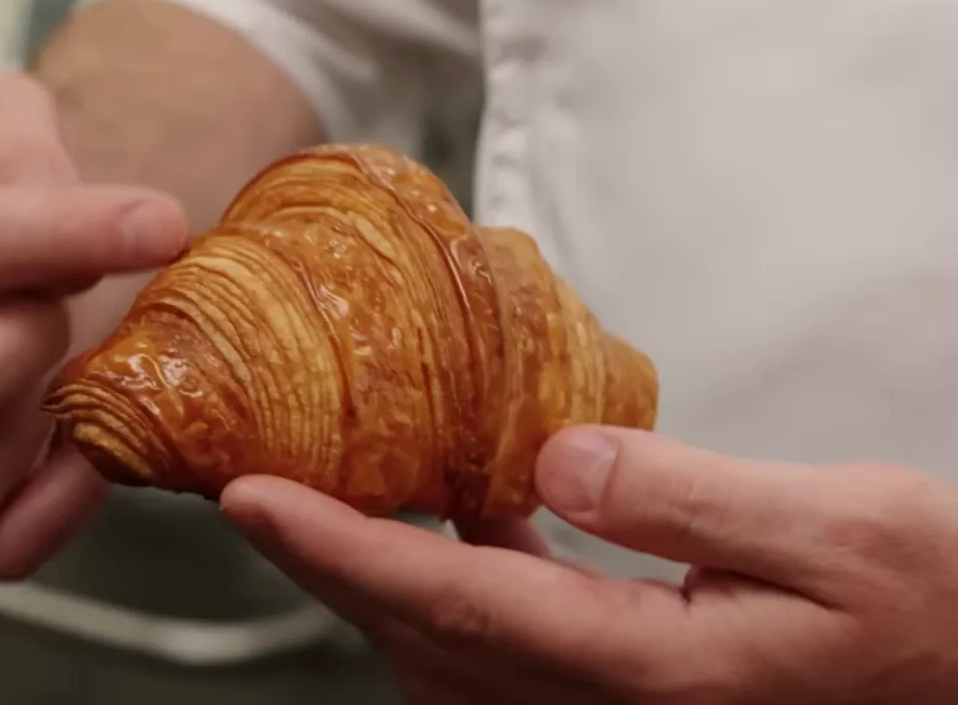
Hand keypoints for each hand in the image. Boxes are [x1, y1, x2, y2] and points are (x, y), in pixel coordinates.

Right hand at [0, 72, 186, 578]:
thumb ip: (21, 148)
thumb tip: (91, 227)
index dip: (61, 235)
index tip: (162, 224)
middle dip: (30, 339)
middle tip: (57, 304)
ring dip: (42, 415)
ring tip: (51, 361)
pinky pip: (8, 543)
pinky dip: (65, 493)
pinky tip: (73, 428)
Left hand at [223, 427, 957, 703]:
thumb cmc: (940, 613)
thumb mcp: (845, 533)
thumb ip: (689, 498)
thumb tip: (554, 457)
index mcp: (651, 671)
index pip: (451, 602)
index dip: (336, 547)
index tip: (250, 495)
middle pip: (420, 633)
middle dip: (322, 559)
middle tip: (249, 484)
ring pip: (443, 650)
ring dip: (373, 577)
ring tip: (324, 497)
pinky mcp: (623, 696)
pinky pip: (495, 646)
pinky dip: (444, 585)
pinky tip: (455, 524)